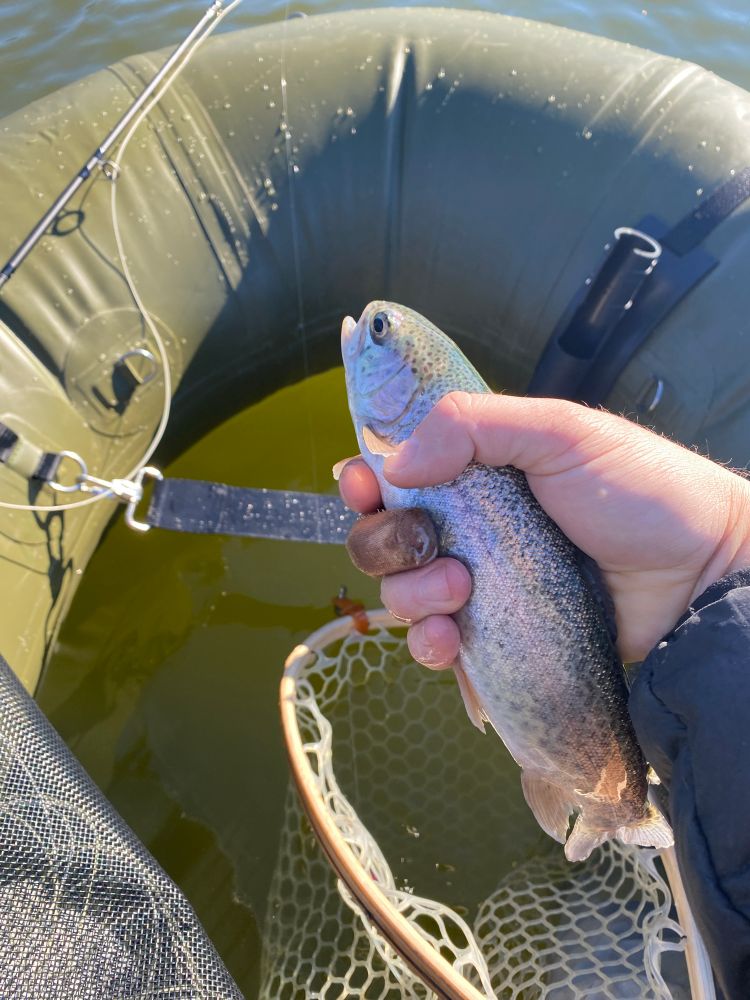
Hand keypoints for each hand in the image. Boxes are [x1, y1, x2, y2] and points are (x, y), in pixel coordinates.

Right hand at [338, 392, 749, 665]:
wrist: (701, 575)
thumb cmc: (641, 491)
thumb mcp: (561, 433)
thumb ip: (473, 426)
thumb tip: (394, 463)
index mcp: (479, 472)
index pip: (397, 473)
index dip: (366, 480)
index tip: (363, 486)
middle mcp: (471, 528)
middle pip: (386, 537)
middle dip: (388, 542)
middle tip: (431, 543)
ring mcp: (482, 586)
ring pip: (402, 594)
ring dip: (411, 594)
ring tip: (462, 589)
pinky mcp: (497, 637)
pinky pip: (437, 647)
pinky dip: (429, 645)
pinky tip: (450, 639)